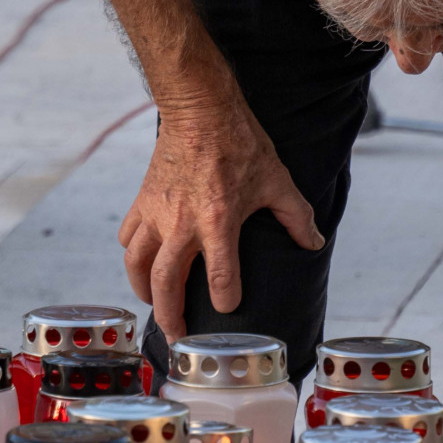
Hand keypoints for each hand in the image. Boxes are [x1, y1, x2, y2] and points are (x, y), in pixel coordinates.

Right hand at [119, 94, 324, 340]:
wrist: (199, 108)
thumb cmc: (239, 141)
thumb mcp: (277, 179)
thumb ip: (296, 215)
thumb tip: (314, 241)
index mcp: (218, 220)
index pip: (219, 275)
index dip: (225, 297)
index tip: (228, 309)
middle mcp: (182, 222)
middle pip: (166, 282)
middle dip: (170, 314)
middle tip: (177, 334)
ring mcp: (157, 213)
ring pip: (138, 264)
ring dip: (143, 291)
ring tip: (153, 305)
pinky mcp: (142, 201)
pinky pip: (129, 237)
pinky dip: (133, 255)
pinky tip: (141, 264)